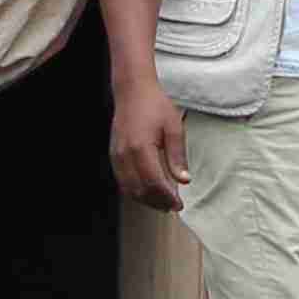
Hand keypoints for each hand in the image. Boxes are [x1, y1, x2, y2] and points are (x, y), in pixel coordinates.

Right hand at [110, 80, 189, 211]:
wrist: (133, 91)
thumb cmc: (154, 105)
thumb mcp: (174, 128)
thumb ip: (178, 156)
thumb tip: (184, 180)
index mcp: (141, 148)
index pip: (154, 183)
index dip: (167, 197)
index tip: (179, 204)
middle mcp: (126, 155)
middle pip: (140, 190)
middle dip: (157, 202)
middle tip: (173, 207)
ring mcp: (117, 156)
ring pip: (129, 189)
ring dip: (146, 200)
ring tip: (162, 202)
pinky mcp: (114, 156)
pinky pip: (123, 181)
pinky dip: (135, 191)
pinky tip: (147, 191)